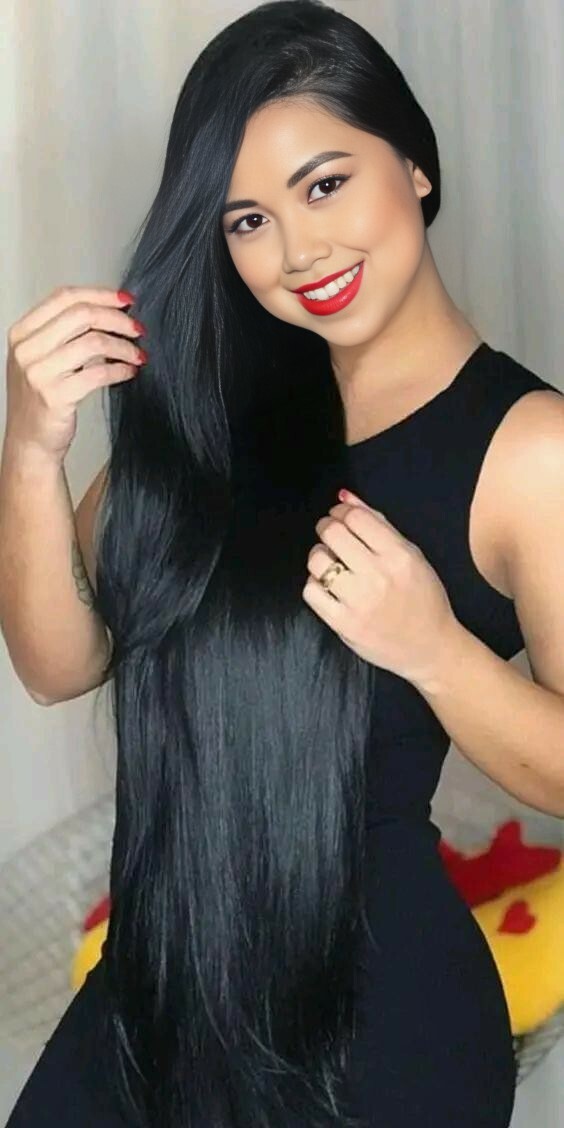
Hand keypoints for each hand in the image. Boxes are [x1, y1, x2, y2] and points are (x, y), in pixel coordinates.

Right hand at [4, 284, 145, 464]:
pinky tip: (129, 372)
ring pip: (94, 342)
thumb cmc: (41, 400)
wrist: (29, 442)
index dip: (100, 294)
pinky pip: (99, 373)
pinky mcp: (56, 396)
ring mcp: (39, 372)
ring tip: (138, 354)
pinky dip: (121, 370)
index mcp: (22, 333)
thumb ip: (65, 335)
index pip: (64, 297)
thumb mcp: (42, 359)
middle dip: (117, 319)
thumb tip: (110, 313)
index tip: (126, 300)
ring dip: (123, 347)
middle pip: (81, 314)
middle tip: (137, 328)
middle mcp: (26, 349)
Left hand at [302, 489, 458, 686]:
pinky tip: (328, 585)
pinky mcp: (343, 623)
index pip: (356, 518)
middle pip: (333, 533)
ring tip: (330, 561)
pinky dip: (315, 583)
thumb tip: (344, 496)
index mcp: (399, 556)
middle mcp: (378, 576)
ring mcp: (358, 601)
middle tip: (330, 534)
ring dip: (319, 555)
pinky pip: (311, 591)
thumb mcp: (411, 555)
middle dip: (326, 527)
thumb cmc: (423, 597)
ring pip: (317, 561)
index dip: (341, 512)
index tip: (339, 516)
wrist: (430, 647)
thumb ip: (378, 523)